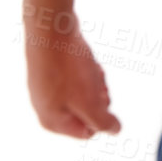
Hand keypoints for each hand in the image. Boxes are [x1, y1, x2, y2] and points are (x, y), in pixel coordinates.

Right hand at [24, 12, 121, 139]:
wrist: (50, 28)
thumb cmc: (67, 69)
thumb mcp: (89, 102)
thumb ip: (103, 122)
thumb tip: (115, 130)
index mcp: (52, 121)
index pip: (88, 132)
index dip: (100, 115)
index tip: (100, 96)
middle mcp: (46, 107)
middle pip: (87, 111)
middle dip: (98, 96)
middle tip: (93, 79)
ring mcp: (47, 87)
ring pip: (84, 91)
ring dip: (94, 80)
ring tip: (88, 66)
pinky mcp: (52, 69)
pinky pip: (77, 76)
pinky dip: (86, 68)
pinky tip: (85, 58)